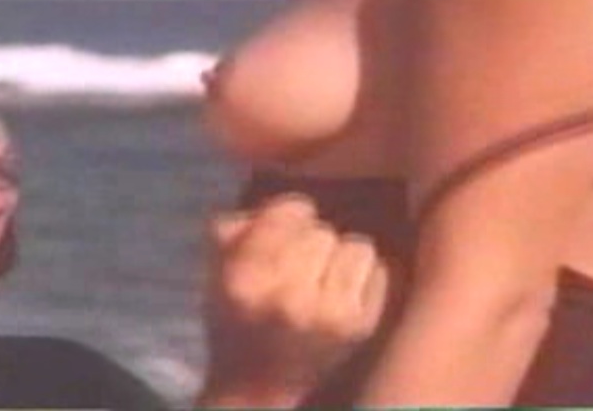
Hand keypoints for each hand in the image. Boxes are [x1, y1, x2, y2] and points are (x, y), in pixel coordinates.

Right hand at [199, 194, 389, 406]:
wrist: (258, 386)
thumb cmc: (235, 321)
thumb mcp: (216, 272)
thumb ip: (235, 229)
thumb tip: (280, 205)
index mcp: (246, 279)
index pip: (289, 212)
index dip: (289, 215)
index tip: (286, 229)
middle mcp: (287, 296)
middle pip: (321, 230)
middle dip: (311, 243)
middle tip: (300, 265)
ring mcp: (328, 314)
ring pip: (354, 245)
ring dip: (339, 257)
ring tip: (323, 279)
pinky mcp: (359, 327)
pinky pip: (377, 270)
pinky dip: (363, 277)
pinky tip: (342, 294)